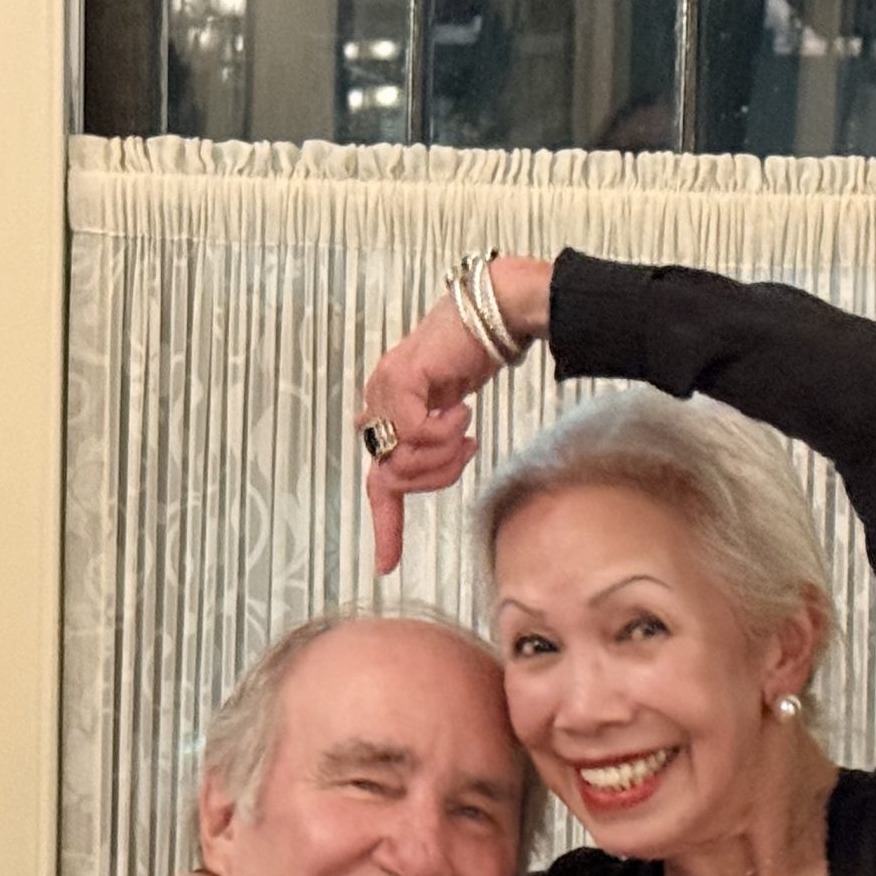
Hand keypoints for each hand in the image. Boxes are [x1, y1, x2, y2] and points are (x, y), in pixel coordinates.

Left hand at [357, 254, 551, 573]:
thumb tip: (394, 455)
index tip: (386, 565)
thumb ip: (421, 430)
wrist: (498, 309)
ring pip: (404, 461)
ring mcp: (385, 387)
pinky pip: (414, 434)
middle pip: (393, 480)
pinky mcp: (401, 378)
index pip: (378, 479)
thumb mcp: (447, 403)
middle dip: (434, 478)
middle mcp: (378, 399)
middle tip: (467, 449)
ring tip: (466, 427)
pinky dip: (445, 431)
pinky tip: (462, 410)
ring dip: (444, 455)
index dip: (384, 525)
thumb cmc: (476, 348)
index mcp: (386, 409)